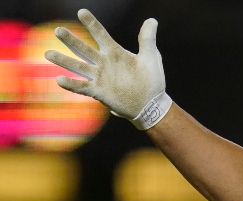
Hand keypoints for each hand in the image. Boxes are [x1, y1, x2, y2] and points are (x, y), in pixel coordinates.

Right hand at [43, 9, 171, 129]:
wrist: (152, 105)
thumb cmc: (152, 81)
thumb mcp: (151, 57)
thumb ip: (147, 39)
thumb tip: (152, 20)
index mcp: (115, 53)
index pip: (100, 34)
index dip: (91, 24)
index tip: (81, 12)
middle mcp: (104, 63)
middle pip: (84, 49)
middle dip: (71, 40)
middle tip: (58, 30)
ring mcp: (100, 77)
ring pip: (78, 66)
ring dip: (64, 60)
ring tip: (48, 53)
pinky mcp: (99, 92)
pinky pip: (82, 87)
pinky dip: (71, 84)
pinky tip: (59, 79)